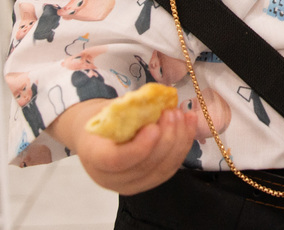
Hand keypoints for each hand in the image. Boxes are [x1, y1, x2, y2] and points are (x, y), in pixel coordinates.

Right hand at [49, 98, 196, 194]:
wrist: (98, 137)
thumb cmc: (103, 120)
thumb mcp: (108, 111)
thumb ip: (129, 109)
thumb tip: (156, 98)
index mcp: (94, 158)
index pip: (117, 160)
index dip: (139, 147)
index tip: (154, 127)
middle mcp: (111, 178)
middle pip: (145, 166)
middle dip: (166, 138)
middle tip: (172, 113)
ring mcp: (132, 184)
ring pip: (162, 169)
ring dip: (179, 140)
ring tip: (182, 116)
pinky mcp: (150, 181)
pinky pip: (171, 167)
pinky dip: (184, 144)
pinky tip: (189, 123)